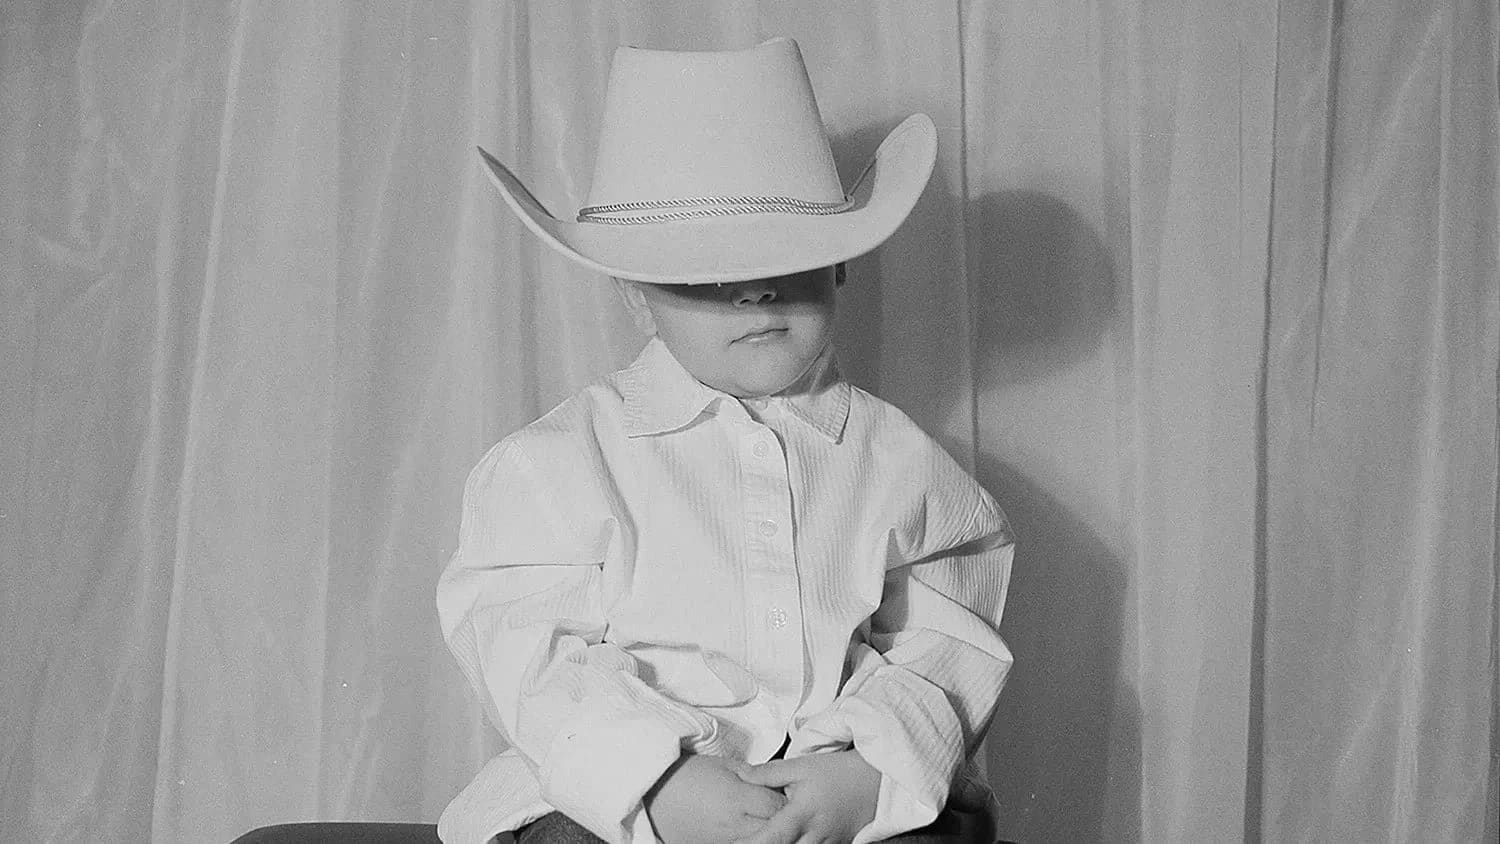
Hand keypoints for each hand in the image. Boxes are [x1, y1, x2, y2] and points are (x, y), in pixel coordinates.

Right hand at [644, 754, 786, 843]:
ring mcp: (724, 843)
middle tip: (780, 807)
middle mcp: (733, 826)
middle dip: (782, 819)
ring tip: (764, 819)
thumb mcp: (724, 766)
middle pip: (774, 830)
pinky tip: (750, 829)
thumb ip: (754, 775)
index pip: (777, 806)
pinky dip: (751, 838)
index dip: (786, 799)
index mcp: (736, 799)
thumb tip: (777, 782)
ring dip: (767, 831)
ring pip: (761, 842)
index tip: (788, 791)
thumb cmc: (688, 774)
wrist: (652, 794)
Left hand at [735, 749, 879, 843]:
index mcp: (802, 814)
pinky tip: (792, 841)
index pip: (771, 838)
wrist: (877, 781)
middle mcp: (815, 836)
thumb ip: (769, 774)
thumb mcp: (802, 766)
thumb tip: (741, 775)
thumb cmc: (838, 772)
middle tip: (740, 843)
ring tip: (763, 840)